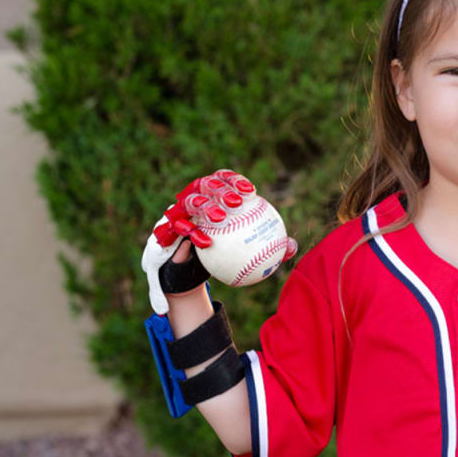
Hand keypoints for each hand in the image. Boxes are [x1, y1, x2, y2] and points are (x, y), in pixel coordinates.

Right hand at [140, 170, 297, 313]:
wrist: (187, 276)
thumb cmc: (219, 257)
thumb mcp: (244, 253)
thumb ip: (267, 249)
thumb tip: (293, 247)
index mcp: (210, 198)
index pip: (222, 180)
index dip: (235, 180)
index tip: (251, 192)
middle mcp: (192, 200)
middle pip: (205, 184)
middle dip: (220, 188)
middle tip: (237, 203)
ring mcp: (176, 213)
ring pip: (189, 201)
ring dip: (204, 207)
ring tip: (220, 218)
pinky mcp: (164, 230)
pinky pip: (178, 229)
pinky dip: (193, 234)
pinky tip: (207, 243)